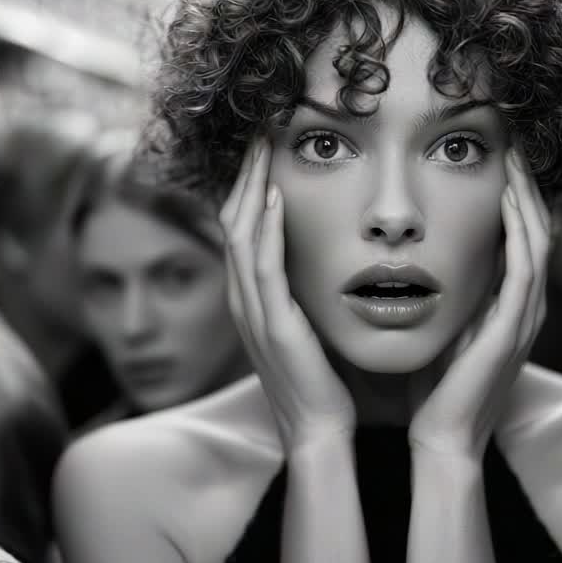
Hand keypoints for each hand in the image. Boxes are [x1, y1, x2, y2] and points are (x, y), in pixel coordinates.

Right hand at [222, 138, 355, 451]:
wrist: (321, 433)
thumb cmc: (324, 383)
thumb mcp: (309, 327)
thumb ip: (307, 292)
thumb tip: (329, 257)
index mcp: (253, 299)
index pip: (243, 227)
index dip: (250, 184)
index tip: (268, 146)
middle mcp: (244, 301)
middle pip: (232, 220)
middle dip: (244, 173)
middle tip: (259, 130)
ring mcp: (253, 314)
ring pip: (240, 236)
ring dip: (250, 187)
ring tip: (263, 147)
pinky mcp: (273, 328)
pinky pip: (262, 269)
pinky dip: (265, 230)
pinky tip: (275, 198)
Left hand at [408, 149, 551, 459]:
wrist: (443, 437)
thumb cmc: (437, 385)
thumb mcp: (446, 323)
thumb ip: (449, 291)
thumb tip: (422, 250)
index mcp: (510, 302)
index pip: (521, 232)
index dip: (513, 190)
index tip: (491, 151)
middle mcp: (527, 304)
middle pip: (538, 225)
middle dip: (525, 180)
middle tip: (509, 136)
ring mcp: (526, 315)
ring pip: (539, 238)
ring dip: (526, 193)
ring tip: (511, 153)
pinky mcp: (515, 327)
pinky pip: (526, 266)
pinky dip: (520, 228)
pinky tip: (506, 198)